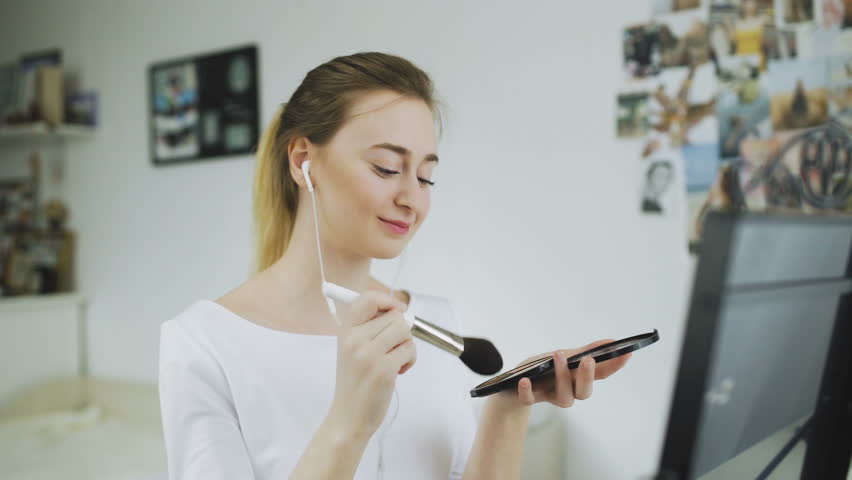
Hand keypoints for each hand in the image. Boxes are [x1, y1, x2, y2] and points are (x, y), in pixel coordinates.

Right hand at [326, 291, 416, 439]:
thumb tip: (399, 309)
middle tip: (392, 350)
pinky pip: (410, 350)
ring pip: (405, 331)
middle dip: (401, 332)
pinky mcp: (383, 370)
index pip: (367, 299)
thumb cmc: (355, 383)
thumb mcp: (352, 350)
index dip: (387, 300)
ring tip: (394, 361)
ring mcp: (368, 354)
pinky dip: (409, 360)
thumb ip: (370, 328)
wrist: (348, 417)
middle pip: (395, 317)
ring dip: (407, 346)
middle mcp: (354, 340)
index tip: (397, 309)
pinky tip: (397, 372)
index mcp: (346, 332)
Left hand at [493, 339, 630, 409]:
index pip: (600, 374)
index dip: (615, 365)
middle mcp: (566, 390)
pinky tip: (525, 380)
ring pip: (564, 397)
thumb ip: (584, 351)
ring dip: (561, 376)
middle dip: (587, 376)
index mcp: (576, 378)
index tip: (627, 353)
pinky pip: (530, 399)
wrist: (508, 387)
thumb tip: (610, 341)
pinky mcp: (527, 398)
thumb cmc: (540, 370)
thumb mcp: (561, 357)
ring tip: (556, 355)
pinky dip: (527, 390)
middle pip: (584, 392)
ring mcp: (547, 396)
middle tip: (588, 360)